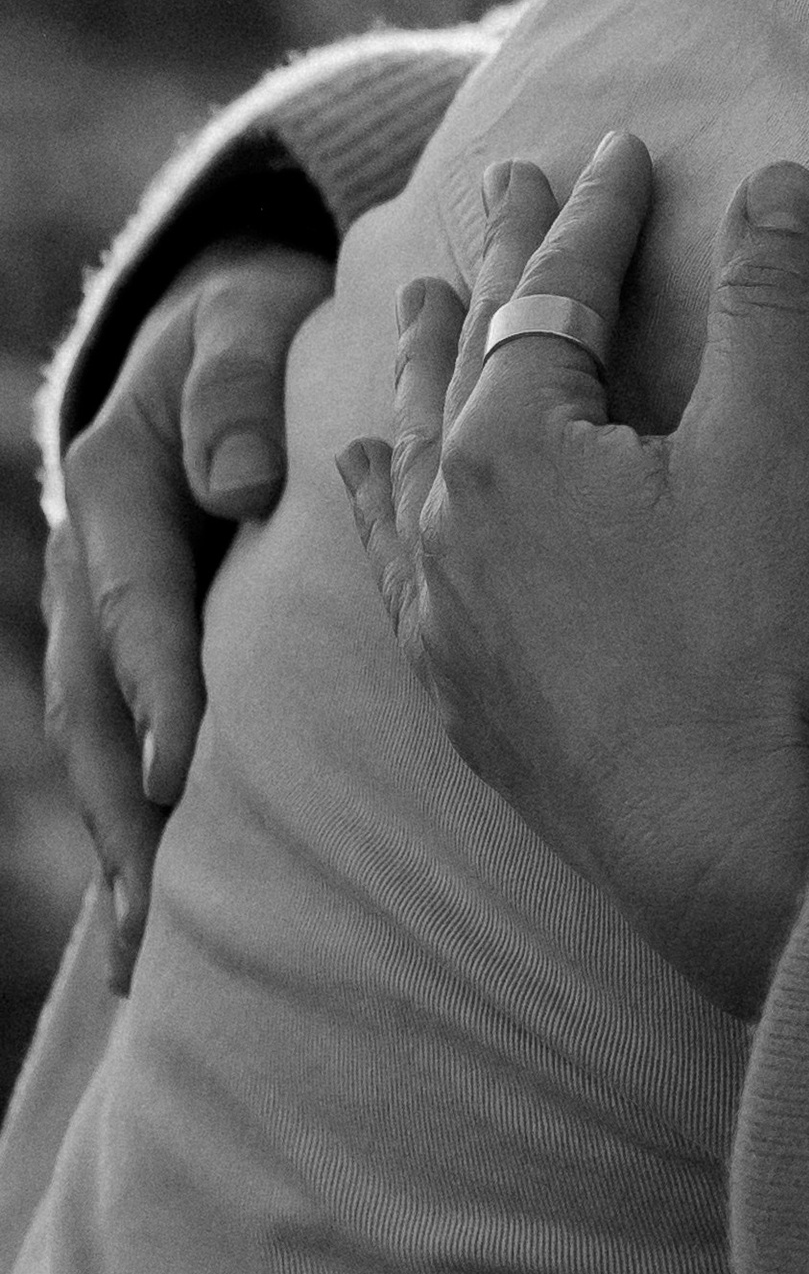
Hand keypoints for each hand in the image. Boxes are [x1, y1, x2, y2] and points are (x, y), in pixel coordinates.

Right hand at [46, 241, 334, 983]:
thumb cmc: (254, 323)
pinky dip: (136, 825)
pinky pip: (121, 743)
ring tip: (151, 952)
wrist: (224, 324)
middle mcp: (89, 560)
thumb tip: (237, 484)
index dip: (156, 686)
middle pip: (93, 701)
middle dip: (122, 811)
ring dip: (121, 843)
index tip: (176, 770)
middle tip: (157, 913)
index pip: (136, 601)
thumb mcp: (245, 321)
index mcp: (117, 481)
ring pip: (95, 741)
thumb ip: (238, 388)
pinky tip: (164, 914)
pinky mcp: (128, 647)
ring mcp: (97, 611)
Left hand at [339, 134, 808, 1021]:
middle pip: (461, 355)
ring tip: (413, 307)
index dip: (598, 214)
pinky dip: (378, 495)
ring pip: (402, 451)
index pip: (554, 293)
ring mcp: (437, 607)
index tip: (621, 148)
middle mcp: (444, 514)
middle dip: (493, 263)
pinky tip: (367, 483)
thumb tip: (776, 182)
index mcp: (510, 441)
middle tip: (504, 188)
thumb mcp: (771, 450)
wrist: (711, 837)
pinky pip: (385, 559)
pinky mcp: (454, 688)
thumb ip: (767, 305)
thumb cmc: (744, 639)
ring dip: (416, 368)